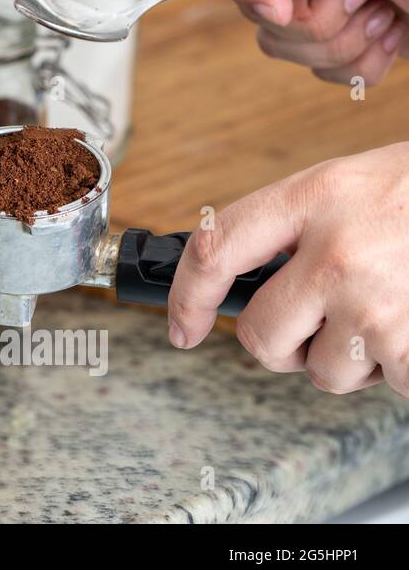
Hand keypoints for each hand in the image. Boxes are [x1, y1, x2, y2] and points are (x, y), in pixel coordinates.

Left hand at [166, 142, 408, 397]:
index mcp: (313, 197)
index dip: (188, 298)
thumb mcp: (351, 185)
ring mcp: (377, 301)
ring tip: (390, 310)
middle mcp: (337, 251)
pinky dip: (403, 369)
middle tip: (317, 328)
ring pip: (324, 372)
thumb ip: (295, 229)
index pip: (216, 251)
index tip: (183, 328)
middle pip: (263, 336)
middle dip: (283, 346)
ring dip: (353, 357)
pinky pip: (388, 385)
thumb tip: (242, 284)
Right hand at [229, 0, 408, 85]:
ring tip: (391, 19)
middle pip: (260, 2)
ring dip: (340, 46)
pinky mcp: (352, 34)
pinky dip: (361, 66)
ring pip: (286, 42)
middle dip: (309, 22)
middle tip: (367, 1)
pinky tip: (396, 39)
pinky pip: (321, 68)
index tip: (280, 8)